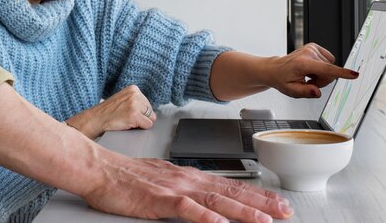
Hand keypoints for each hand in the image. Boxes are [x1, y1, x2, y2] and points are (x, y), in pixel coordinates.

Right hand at [66, 85, 155, 138]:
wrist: (96, 119)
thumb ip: (136, 101)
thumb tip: (151, 111)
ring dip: (140, 123)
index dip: (139, 112)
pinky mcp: (135, 115)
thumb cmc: (109, 112)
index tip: (127, 112)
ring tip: (127, 120)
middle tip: (126, 117)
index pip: (147, 104)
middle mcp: (136, 94)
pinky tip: (127, 124)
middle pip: (151, 111)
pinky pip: (147, 125)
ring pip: (150, 119)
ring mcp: (135, 104)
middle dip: (141, 117)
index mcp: (134, 89)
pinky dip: (139, 128)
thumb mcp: (123, 99)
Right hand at [83, 156, 293, 222]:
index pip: (229, 185)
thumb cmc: (126, 176)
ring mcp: (174, 188)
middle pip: (230, 191)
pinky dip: (205, 217)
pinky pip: (186, 209)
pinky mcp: (159, 199)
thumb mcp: (161, 180)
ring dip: (243, 211)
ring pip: (216, 200)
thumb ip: (183, 190)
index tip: (276, 202)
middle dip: (260, 203)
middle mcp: (187, 179)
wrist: (100, 168)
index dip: (255, 194)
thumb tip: (201, 201)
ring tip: (265, 221)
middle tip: (285, 212)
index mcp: (188, 176)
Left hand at [269, 43, 358, 97]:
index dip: (341, 73)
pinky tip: (311, 69)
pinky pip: (329, 61)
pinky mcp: (315, 47)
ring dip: (321, 74)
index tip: (354, 74)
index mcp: (302, 63)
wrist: (275, 69)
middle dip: (322, 81)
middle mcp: (308, 53)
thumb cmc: (283, 79)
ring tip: (308, 75)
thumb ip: (305, 92)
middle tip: (308, 81)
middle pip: (330, 72)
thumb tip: (317, 92)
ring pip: (330, 67)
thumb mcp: (291, 91)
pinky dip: (322, 67)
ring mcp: (312, 48)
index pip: (326, 69)